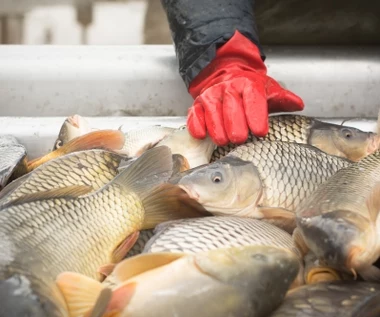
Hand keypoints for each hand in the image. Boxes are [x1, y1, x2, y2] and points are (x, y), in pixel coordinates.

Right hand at [187, 31, 303, 145]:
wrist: (225, 73)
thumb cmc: (248, 87)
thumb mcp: (268, 89)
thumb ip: (283, 99)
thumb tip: (298, 105)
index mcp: (248, 84)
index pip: (253, 99)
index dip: (256, 116)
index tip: (260, 131)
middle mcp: (227, 88)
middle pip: (231, 109)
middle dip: (236, 127)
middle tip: (240, 139)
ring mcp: (210, 96)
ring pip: (212, 114)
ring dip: (217, 130)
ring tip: (224, 141)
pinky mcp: (197, 105)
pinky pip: (195, 116)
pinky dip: (197, 126)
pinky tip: (203, 135)